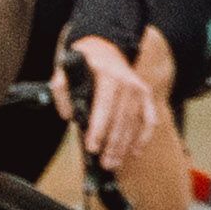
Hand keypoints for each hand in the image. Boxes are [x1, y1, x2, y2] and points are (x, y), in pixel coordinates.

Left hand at [63, 33, 156, 176]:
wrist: (105, 46)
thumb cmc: (83, 62)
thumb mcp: (64, 70)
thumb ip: (62, 91)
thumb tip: (69, 115)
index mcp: (107, 76)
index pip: (104, 107)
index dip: (98, 130)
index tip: (92, 147)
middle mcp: (127, 83)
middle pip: (121, 119)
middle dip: (113, 144)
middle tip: (105, 163)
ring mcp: (139, 89)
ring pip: (134, 123)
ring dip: (125, 145)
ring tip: (115, 162)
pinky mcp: (146, 95)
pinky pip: (148, 118)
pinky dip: (143, 136)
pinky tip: (135, 151)